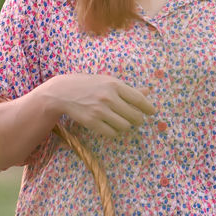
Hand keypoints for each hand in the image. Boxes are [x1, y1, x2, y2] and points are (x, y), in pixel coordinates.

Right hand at [33, 73, 155, 138]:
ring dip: (125, 126)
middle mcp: (108, 97)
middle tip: (135, 119)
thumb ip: (127, 89)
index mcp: (114, 84)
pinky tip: (110, 125)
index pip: (138, 99)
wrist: (63, 92)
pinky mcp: (92, 122)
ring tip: (120, 121)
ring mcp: (100, 110)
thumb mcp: (107, 82)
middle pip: (134, 116)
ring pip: (125, 126)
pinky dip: (114, 131)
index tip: (152, 112)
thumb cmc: (88, 85)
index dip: (148, 107)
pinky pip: (112, 133)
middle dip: (137, 119)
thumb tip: (148, 91)